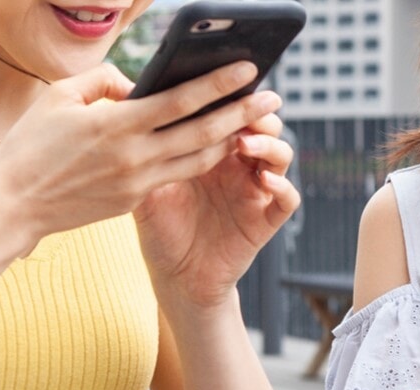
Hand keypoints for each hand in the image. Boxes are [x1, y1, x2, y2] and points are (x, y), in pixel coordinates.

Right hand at [0, 61, 279, 248]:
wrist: (12, 204)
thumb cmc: (31, 143)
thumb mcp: (61, 97)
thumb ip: (105, 82)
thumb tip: (139, 84)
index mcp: (116, 125)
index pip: (182, 100)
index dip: (220, 84)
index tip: (249, 70)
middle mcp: (134, 157)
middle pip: (204, 132)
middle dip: (243, 113)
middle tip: (273, 98)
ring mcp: (137, 183)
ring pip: (198, 160)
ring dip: (230, 140)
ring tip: (253, 122)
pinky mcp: (134, 202)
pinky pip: (176, 175)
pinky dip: (200, 158)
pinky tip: (216, 145)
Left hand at [134, 108, 299, 307]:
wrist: (175, 278)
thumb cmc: (160, 230)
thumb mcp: (147, 187)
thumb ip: (148, 154)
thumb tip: (131, 112)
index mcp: (212, 151)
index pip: (230, 114)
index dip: (231, 97)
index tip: (223, 81)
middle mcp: (238, 166)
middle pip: (262, 126)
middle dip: (257, 112)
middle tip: (244, 106)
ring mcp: (255, 191)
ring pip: (280, 154)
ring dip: (269, 143)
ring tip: (246, 143)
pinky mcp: (266, 220)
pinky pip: (288, 198)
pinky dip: (283, 186)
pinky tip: (266, 180)